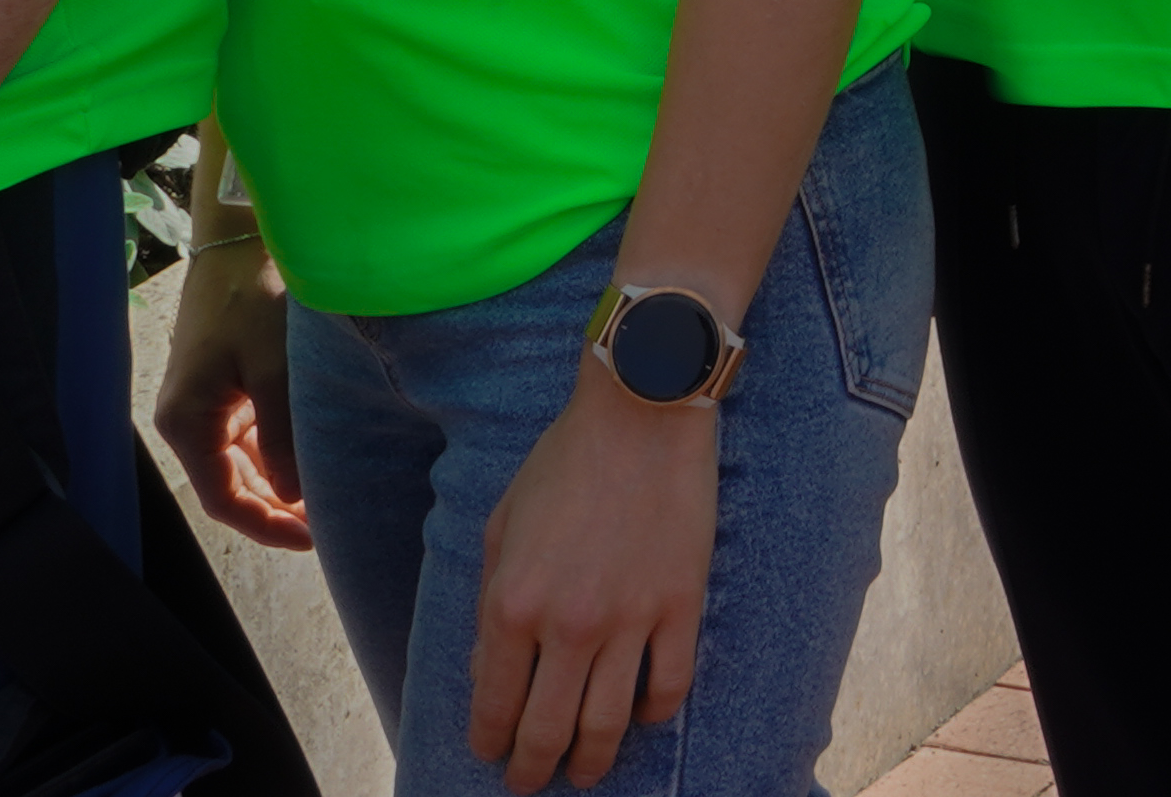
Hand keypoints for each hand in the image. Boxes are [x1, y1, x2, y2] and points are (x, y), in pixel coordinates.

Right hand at [150, 239, 309, 548]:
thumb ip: (282, 435)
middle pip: (236, 486)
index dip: (269, 526)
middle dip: (281, 506)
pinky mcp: (228, 384)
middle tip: (335, 518)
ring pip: (247, 462)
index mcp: (188, 422)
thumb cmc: (254, 294)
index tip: (316, 539)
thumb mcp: (273, 366)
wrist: (244, 235)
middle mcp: (190, 419)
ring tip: (334, 491)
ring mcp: (208, 402)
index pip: (225, 500)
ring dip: (284, 479)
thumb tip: (294, 495)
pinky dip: (283, 448)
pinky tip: (319, 453)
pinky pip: (254, 434)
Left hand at [467, 369, 715, 790]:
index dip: (489, 739)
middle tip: (528, 782)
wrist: (643, 410)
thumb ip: (492, 599)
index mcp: (512, 602)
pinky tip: (640, 719)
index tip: (490, 753)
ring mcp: (630, 619)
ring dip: (591, 761)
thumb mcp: (501, 525)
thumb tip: (489, 666)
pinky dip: (653, 715)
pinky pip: (669, 686)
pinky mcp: (681, 606)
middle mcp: (567, 623)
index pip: (494, 702)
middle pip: (548, 730)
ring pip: (607, 724)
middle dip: (532, 769)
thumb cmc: (564, 461)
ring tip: (583, 774)